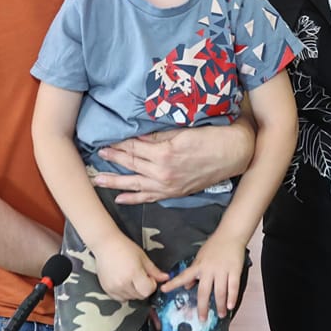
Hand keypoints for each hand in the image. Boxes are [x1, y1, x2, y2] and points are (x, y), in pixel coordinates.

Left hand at [93, 123, 252, 204]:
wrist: (235, 154)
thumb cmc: (212, 137)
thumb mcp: (183, 131)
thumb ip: (158, 135)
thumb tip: (138, 135)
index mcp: (164, 153)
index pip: (134, 147)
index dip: (119, 144)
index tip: (105, 140)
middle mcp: (163, 172)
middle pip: (131, 165)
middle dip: (113, 160)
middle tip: (96, 156)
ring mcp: (168, 185)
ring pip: (135, 184)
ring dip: (115, 182)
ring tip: (97, 180)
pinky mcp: (174, 192)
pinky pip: (149, 197)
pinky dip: (134, 199)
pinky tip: (120, 199)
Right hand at [94, 237, 167, 302]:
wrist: (105, 245)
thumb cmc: (124, 247)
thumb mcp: (143, 257)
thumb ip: (154, 271)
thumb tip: (165, 278)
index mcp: (133, 273)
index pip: (148, 291)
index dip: (151, 285)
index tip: (149, 278)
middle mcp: (123, 283)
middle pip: (140, 296)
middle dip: (144, 288)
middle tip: (140, 276)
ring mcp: (114, 287)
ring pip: (131, 298)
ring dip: (134, 291)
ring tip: (130, 277)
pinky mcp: (107, 289)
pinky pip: (120, 299)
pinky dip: (124, 294)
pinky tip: (124, 282)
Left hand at [162, 235, 247, 318]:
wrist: (231, 234)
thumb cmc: (216, 245)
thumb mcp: (200, 257)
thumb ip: (194, 272)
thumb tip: (187, 286)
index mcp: (199, 266)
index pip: (183, 276)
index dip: (173, 284)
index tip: (163, 290)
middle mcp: (209, 269)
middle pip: (204, 291)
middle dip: (202, 307)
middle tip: (202, 318)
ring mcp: (222, 270)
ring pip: (219, 292)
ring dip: (219, 305)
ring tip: (219, 314)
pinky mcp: (234, 270)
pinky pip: (233, 286)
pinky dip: (232, 298)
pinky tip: (230, 306)